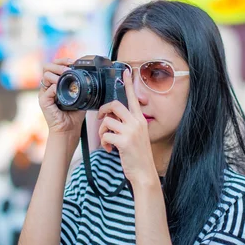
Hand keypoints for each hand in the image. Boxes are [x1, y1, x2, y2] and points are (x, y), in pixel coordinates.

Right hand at [38, 58, 85, 134]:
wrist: (69, 129)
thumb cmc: (74, 114)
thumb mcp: (81, 96)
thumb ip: (81, 85)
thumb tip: (88, 74)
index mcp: (55, 84)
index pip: (54, 65)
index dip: (62, 61)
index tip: (72, 62)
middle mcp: (48, 87)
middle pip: (46, 66)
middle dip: (58, 64)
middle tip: (68, 68)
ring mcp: (44, 93)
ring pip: (45, 75)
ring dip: (57, 74)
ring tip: (66, 78)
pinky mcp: (43, 101)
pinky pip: (48, 89)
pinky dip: (56, 87)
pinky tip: (64, 91)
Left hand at [97, 69, 157, 185]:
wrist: (143, 173)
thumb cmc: (137, 155)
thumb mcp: (136, 136)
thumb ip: (127, 125)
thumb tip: (111, 119)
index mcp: (140, 120)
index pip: (133, 98)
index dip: (128, 84)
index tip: (126, 71)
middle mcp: (137, 123)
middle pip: (114, 106)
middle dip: (103, 111)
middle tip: (100, 119)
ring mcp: (131, 132)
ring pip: (107, 121)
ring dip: (102, 131)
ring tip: (106, 141)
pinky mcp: (124, 142)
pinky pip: (106, 135)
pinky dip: (104, 143)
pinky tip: (110, 149)